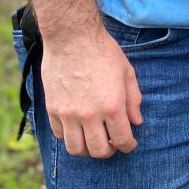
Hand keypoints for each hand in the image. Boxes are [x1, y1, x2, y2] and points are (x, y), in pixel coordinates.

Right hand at [40, 27, 142, 157]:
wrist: (72, 37)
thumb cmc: (103, 52)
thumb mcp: (127, 73)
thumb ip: (133, 100)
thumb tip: (136, 121)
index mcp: (112, 105)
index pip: (122, 139)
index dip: (128, 146)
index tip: (130, 144)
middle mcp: (89, 114)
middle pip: (98, 151)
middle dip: (109, 151)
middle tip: (113, 143)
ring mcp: (68, 113)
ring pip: (76, 149)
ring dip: (87, 149)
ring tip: (94, 139)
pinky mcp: (52, 109)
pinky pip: (59, 134)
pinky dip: (70, 136)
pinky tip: (78, 127)